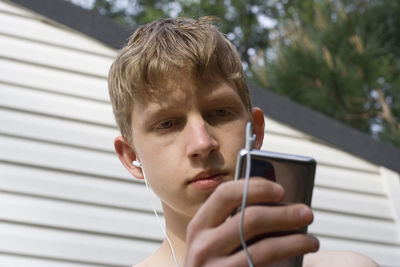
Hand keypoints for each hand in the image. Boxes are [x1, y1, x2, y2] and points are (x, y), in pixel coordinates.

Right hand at [183, 178, 318, 266]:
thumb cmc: (215, 264)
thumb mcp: (212, 241)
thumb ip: (231, 222)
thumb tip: (277, 203)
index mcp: (198, 226)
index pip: (225, 194)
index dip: (255, 187)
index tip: (280, 190)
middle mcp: (203, 246)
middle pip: (250, 219)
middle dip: (284, 214)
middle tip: (306, 213)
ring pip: (265, 248)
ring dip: (295, 240)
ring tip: (312, 240)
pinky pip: (267, 265)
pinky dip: (289, 256)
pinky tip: (301, 253)